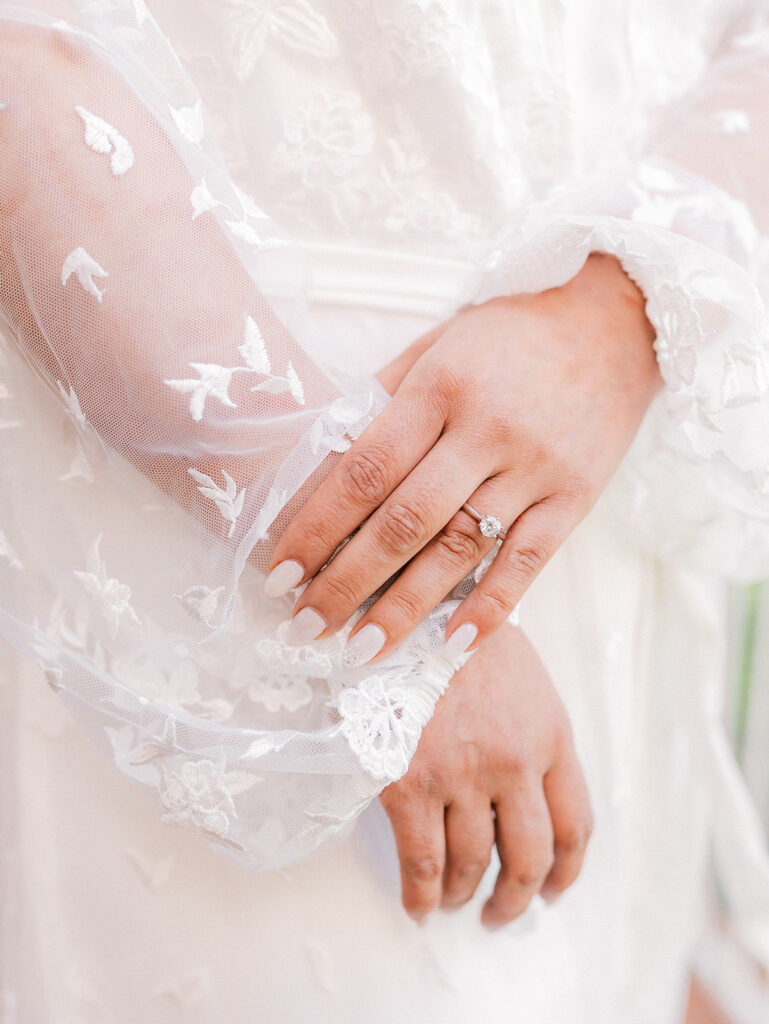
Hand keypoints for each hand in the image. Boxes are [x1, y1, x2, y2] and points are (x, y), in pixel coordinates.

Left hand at [266, 253, 659, 662]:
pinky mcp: (576, 496)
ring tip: (360, 650)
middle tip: (306, 626)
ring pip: (460, 550)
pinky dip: (489, 608)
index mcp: (441, 386)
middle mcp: (487, 428)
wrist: (615, 320)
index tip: (281, 572)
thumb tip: (324, 460)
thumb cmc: (511, 332)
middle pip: (404, 520)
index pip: (365, 469)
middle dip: (347, 581)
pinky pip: (528, 563)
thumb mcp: (439, 344)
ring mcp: (536, 467)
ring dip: (404, 608)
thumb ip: (385, 398)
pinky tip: (448, 645)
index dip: (318, 526)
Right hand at [379, 624, 591, 926]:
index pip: (575, 824)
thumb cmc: (456, 630)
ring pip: (472, 863)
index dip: (567, 870)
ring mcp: (463, 776)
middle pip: (529, 856)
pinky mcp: (409, 783)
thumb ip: (533, 728)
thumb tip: (527, 786)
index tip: (554, 891)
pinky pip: (422, 862)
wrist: (400, 606)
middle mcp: (515, 763)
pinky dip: (422, 894)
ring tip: (454, 903)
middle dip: (518, 897)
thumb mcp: (520, 670)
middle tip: (502, 913)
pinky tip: (419, 906)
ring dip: (464, 894)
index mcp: (551, 733)